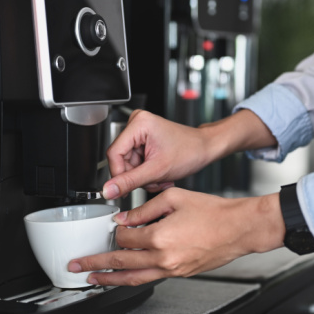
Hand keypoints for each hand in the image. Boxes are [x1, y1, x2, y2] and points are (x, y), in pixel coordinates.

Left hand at [68, 187, 284, 285]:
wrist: (239, 228)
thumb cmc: (213, 212)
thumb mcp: (174, 199)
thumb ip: (145, 209)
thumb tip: (124, 218)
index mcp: (160, 237)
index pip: (125, 237)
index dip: (116, 229)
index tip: (114, 224)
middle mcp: (164, 258)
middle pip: (121, 263)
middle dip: (96, 264)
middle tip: (78, 266)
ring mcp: (172, 270)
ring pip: (133, 278)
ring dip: (110, 279)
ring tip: (93, 280)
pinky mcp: (180, 274)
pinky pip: (151, 279)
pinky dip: (133, 278)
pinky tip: (125, 277)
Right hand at [102, 109, 276, 199]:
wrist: (205, 148)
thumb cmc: (190, 152)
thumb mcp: (156, 171)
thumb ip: (129, 182)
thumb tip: (108, 190)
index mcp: (138, 123)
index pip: (114, 154)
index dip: (119, 175)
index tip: (124, 189)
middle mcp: (136, 123)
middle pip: (121, 160)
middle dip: (136, 175)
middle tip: (154, 180)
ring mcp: (139, 130)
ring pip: (128, 164)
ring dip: (143, 176)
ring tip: (159, 176)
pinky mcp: (143, 138)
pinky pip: (135, 162)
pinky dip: (146, 172)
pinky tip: (159, 172)